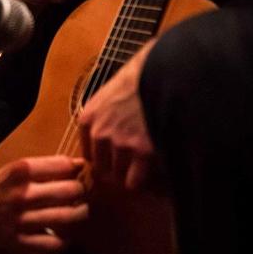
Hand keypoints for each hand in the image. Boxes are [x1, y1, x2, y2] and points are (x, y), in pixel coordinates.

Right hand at [0, 155, 87, 251]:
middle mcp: (22, 195)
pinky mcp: (19, 242)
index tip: (79, 169)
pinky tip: (66, 235)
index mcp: (20, 171)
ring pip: (64, 217)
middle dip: (80, 190)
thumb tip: (78, 164)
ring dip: (80, 213)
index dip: (75, 167)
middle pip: (68, 191)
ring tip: (82, 210)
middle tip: (82, 191)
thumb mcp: (15, 168)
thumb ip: (44, 166)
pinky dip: (64, 241)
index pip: (62, 166)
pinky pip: (51, 244)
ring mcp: (21, 220)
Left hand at [79, 39, 156, 189]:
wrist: (163, 71)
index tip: (117, 159)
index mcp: (89, 118)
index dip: (105, 158)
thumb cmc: (140, 77)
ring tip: (146, 164)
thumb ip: (102, 117)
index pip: (89, 154)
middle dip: (118, 168)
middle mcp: (100, 133)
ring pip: (119, 176)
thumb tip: (106, 138)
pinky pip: (135, 182)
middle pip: (102, 168)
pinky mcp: (142, 151)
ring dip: (132, 173)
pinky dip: (144, 181)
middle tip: (135, 164)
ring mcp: (120, 144)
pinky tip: (152, 171)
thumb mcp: (109, 93)